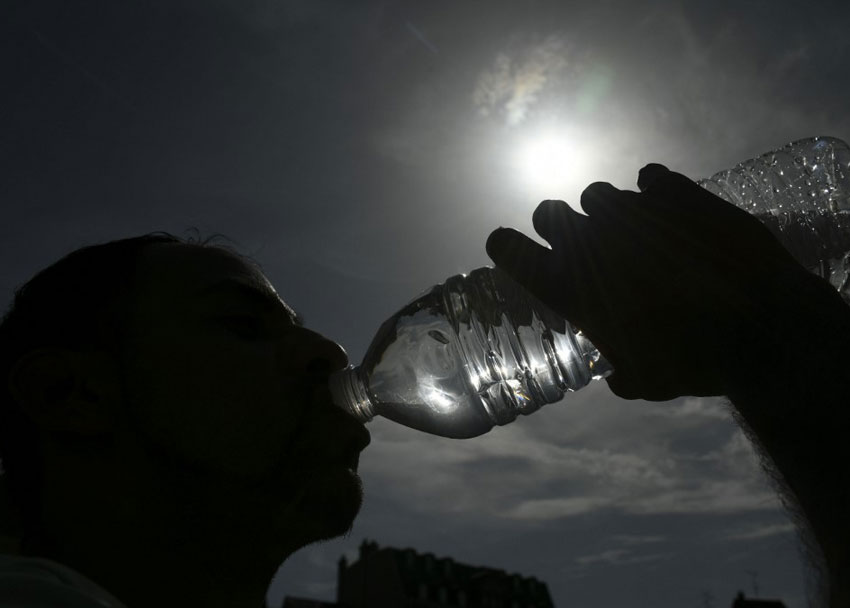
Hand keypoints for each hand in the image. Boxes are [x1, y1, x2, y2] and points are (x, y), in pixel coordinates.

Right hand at [486, 164, 814, 399]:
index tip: (510, 246)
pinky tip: (670, 208)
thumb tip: (616, 375)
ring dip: (606, 211)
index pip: (509, 249)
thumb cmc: (689, 361)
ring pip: (597, 193)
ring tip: (635, 230)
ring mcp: (631, 210)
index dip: (506, 246)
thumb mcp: (646, 381)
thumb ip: (620, 373)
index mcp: (568, 285)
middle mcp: (588, 240)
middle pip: (548, 211)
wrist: (758, 324)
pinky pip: (650, 177)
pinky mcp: (674, 192)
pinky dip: (654, 191)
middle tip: (581, 243)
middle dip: (557, 224)